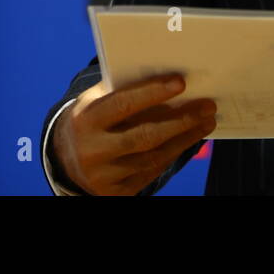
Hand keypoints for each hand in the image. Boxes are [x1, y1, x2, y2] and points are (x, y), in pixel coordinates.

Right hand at [51, 74, 216, 195]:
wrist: (65, 159)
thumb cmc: (91, 119)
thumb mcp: (96, 101)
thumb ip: (122, 90)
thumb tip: (167, 80)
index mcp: (86, 120)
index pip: (122, 105)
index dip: (152, 93)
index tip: (181, 82)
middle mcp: (93, 150)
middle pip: (144, 136)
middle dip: (180, 121)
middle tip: (207, 107)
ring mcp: (104, 175)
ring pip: (152, 158)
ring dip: (184, 139)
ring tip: (206, 122)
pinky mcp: (115, 193)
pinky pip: (150, 174)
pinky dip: (172, 155)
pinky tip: (188, 140)